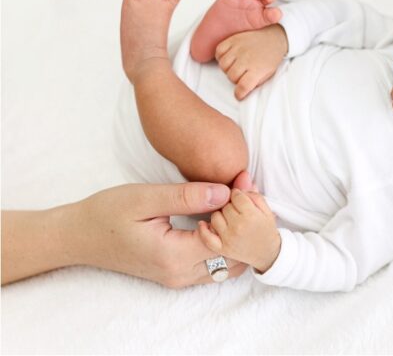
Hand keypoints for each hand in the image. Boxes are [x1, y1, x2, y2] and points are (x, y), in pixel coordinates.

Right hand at [0, 182, 248, 286]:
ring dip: (238, 236)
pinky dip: (226, 243)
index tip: (244, 182)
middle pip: (235, 257)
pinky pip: (214, 265)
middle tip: (246, 191)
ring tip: (236, 202)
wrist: (78, 236)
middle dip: (246, 225)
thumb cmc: (107, 213)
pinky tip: (223, 215)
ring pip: (228, 265)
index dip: (242, 211)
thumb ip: (186, 197)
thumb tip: (224, 191)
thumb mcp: (145, 197)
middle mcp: (180, 274)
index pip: (229, 240)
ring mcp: (179, 278)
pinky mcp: (176, 273)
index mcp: (174, 256)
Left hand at [197, 186, 280, 273]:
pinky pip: (206, 237)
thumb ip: (253, 192)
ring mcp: (228, 239)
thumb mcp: (265, 208)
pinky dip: (203, 229)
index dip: (238, 195)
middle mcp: (238, 227)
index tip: (240, 199)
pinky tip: (203, 224)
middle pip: (225, 205)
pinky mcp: (222, 248)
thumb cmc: (265, 228)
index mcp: (251, 215)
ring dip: (220, 215)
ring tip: (229, 219)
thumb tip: (242, 175)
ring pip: (215, 217)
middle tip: (237, 211)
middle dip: (230, 205)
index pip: (235, 195)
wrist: (267, 253)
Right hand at [215, 23, 287, 99]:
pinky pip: (219, 51)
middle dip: (235, 79)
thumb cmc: (270, 57)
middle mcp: (247, 59)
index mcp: (258, 69)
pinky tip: (229, 57)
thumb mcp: (268, 74)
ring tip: (235, 66)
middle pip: (231, 76)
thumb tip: (242, 90)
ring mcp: (239, 48)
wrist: (274, 37)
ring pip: (223, 65)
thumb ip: (255, 82)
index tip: (239, 94)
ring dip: (227, 68)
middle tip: (241, 75)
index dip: (239, 93)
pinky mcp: (233, 40)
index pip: (243, 86)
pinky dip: (220, 56)